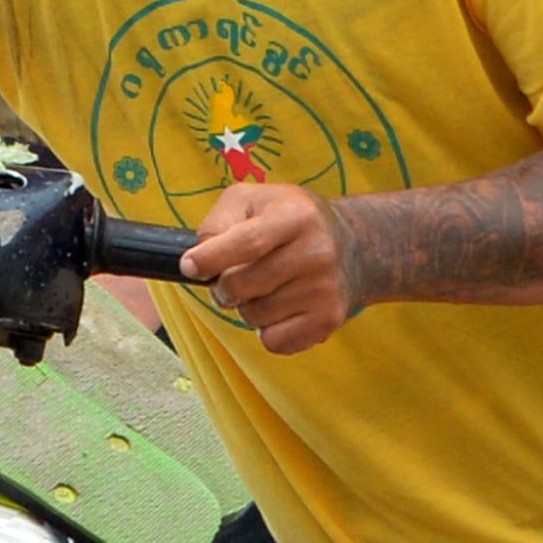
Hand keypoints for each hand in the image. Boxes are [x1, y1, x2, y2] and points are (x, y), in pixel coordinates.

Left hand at [179, 179, 360, 353]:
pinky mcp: (328, 319)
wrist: (353, 246)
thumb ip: (218, 221)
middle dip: (224, 286)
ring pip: (253, 316)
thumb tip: (198, 258)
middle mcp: (316, 252)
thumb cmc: (289, 220)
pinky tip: (283, 307)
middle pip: (240, 286)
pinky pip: (273, 341)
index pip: (246, 243)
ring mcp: (324, 289)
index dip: (209, 259)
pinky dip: (267, 330)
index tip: (190, 267)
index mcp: (295, 216)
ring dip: (248, 307)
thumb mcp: (254, 200)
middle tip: (235, 277)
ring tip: (268, 288)